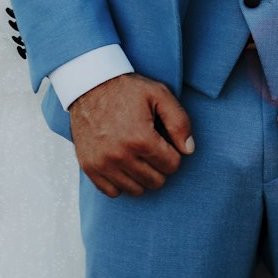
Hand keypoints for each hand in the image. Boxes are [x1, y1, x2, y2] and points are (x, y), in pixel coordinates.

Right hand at [69, 74, 194, 197]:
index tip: (163, 140)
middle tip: (151, 147)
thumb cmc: (127, 90)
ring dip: (141, 175)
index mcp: (140, 138)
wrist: (89, 85)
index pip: (172, 165)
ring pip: (136, 190)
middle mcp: (120, 155)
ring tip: (137, 154)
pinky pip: (113, 192)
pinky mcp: (89, 167)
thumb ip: (180, 122)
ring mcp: (103, 164)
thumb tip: (188, 150)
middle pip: (156, 181)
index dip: (172, 153)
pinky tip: (122, 163)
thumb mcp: (159, 94)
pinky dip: (121, 181)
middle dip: (159, 166)